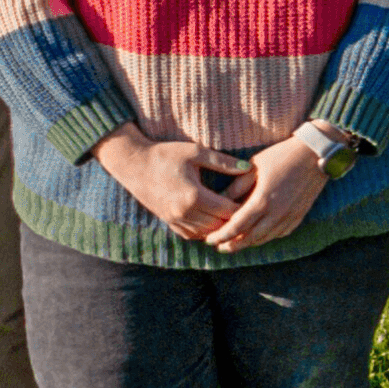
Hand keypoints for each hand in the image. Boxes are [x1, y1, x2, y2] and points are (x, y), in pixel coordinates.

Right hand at [90, 126, 248, 240]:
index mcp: (194, 196)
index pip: (227, 211)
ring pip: (206, 234)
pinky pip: (191, 235)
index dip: (244, 207)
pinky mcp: (168, 222)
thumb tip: (249, 168)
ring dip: (220, 227)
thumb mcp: (196, 152)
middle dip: (235, 220)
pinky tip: (215, 221)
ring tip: (236, 217)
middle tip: (250, 211)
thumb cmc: (166, 154)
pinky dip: (205, 231)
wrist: (133, 164)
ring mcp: (174, 220)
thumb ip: (224, 162)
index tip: (256, 200)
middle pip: (219, 226)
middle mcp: (184, 213)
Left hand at [205, 135, 329, 252]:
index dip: (221, 236)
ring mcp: (290, 216)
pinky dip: (266, 237)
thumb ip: (236, 187)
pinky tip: (259, 235)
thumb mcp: (253, 167)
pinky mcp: (299, 216)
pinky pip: (280, 233)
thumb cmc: (281, 156)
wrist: (315, 154)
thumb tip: (219, 202)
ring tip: (236, 243)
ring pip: (265, 238)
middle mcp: (276, 213)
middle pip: (250, 238)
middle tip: (219, 247)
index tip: (209, 240)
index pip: (236, 226)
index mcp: (262, 200)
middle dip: (232, 245)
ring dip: (249, 243)